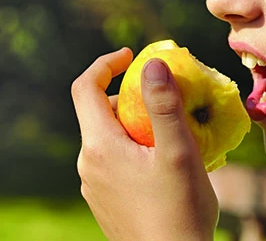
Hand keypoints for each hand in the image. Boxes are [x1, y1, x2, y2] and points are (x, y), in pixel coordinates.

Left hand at [71, 48, 218, 240]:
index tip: (131, 56)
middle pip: (99, 113)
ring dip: (133, 123)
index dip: (105, 64)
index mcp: (100, 147)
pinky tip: (162, 161)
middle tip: (163, 96)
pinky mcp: (105, 200)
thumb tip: (153, 63)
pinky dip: (133, 146)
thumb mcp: (178, 152)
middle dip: (128, 95)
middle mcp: (88, 165)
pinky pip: (113, 160)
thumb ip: (164, 105)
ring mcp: (95, 185)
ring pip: (108, 138)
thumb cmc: (180, 210)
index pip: (85, 88)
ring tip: (169, 131)